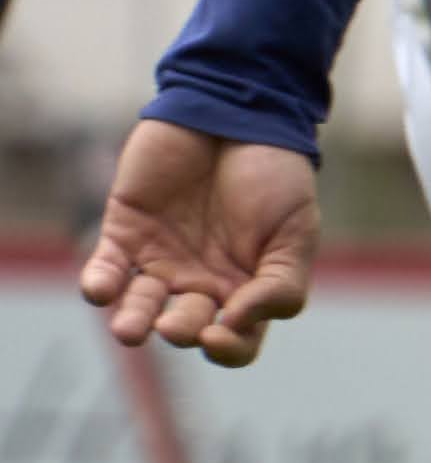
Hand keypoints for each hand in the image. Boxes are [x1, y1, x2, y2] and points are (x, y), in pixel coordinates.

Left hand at [82, 120, 319, 367]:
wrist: (238, 114)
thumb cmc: (276, 173)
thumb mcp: (298, 231)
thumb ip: (283, 284)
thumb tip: (238, 322)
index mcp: (247, 286)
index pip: (237, 340)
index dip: (228, 348)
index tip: (221, 331)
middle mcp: (200, 280)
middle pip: (185, 325)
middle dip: (180, 330)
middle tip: (177, 325)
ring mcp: (160, 258)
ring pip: (138, 306)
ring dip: (132, 322)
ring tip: (131, 330)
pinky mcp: (124, 232)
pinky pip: (105, 269)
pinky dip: (100, 285)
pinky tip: (102, 291)